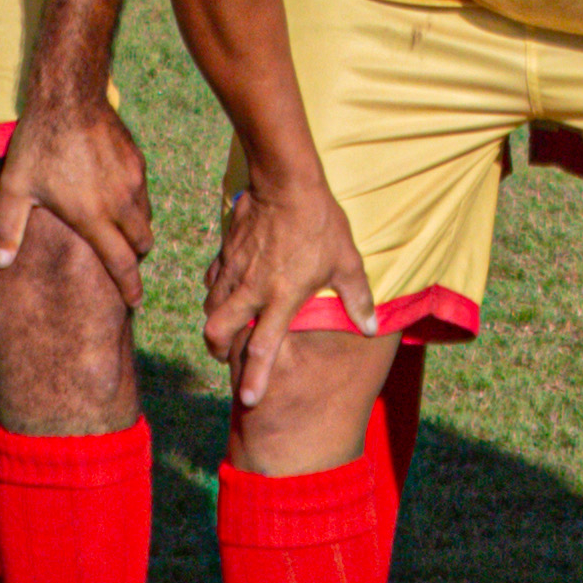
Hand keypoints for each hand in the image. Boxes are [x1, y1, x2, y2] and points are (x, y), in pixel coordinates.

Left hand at [0, 81, 153, 303]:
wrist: (68, 97)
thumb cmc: (38, 144)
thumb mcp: (14, 188)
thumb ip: (8, 229)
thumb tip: (0, 264)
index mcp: (93, 216)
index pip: (122, 263)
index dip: (130, 287)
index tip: (134, 302)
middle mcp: (120, 202)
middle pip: (142, 244)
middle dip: (134, 258)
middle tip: (121, 263)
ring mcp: (133, 180)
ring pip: (146, 218)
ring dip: (135, 230)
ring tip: (116, 231)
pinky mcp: (137, 161)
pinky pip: (143, 192)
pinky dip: (134, 203)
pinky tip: (114, 196)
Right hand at [201, 171, 376, 408]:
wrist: (286, 182)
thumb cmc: (320, 224)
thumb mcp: (346, 262)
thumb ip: (357, 297)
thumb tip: (372, 326)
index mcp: (281, 298)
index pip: (262, 348)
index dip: (253, 378)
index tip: (247, 400)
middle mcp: (252, 289)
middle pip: (218, 331)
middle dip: (217, 350)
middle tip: (226, 355)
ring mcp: (234, 269)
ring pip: (210, 306)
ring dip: (216, 321)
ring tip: (227, 326)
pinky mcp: (225, 251)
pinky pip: (211, 279)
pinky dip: (214, 290)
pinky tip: (225, 289)